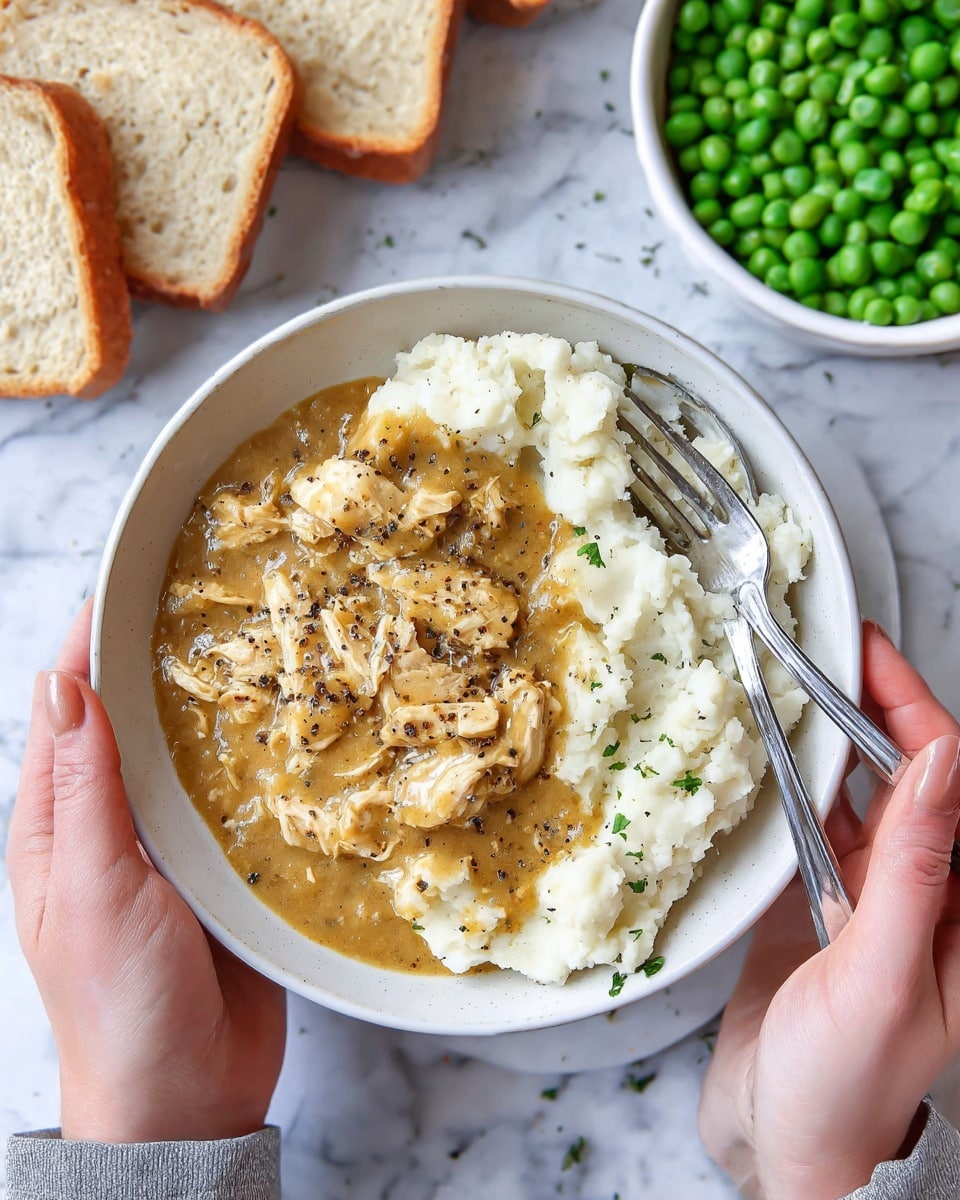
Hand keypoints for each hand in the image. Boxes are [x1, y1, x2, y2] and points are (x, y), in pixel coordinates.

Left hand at [7, 601, 286, 1142]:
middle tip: (209, 604)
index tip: (127, 585)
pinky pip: (237, 801)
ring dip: (214, 709)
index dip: (90, 648)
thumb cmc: (118, 1002)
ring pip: (189, 757)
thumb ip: (83, 789)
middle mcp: (112, 827)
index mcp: (56, 826)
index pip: (67, 713)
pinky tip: (288, 731)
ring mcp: (171, 848)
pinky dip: (255, 763)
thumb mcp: (90, 887)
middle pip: (132, 725)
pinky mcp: (224, 870)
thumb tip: (60, 684)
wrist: (185, 1098)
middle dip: (159, 665)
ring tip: (259, 648)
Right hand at [699, 622, 959, 1199]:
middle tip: (817, 650)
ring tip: (787, 687)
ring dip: (824, 741)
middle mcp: (916, 893)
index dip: (910, 705)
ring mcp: (860, 900)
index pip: (945, 778)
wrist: (790, 1158)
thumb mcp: (884, 975)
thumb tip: (943, 760)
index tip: (866, 651)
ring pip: (849, 797)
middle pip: (899, 776)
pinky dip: (787, 790)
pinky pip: (803, 832)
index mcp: (958, 903)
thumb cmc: (849, 1090)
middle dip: (865, 708)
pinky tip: (762, 761)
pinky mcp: (810, 913)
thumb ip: (914, 868)